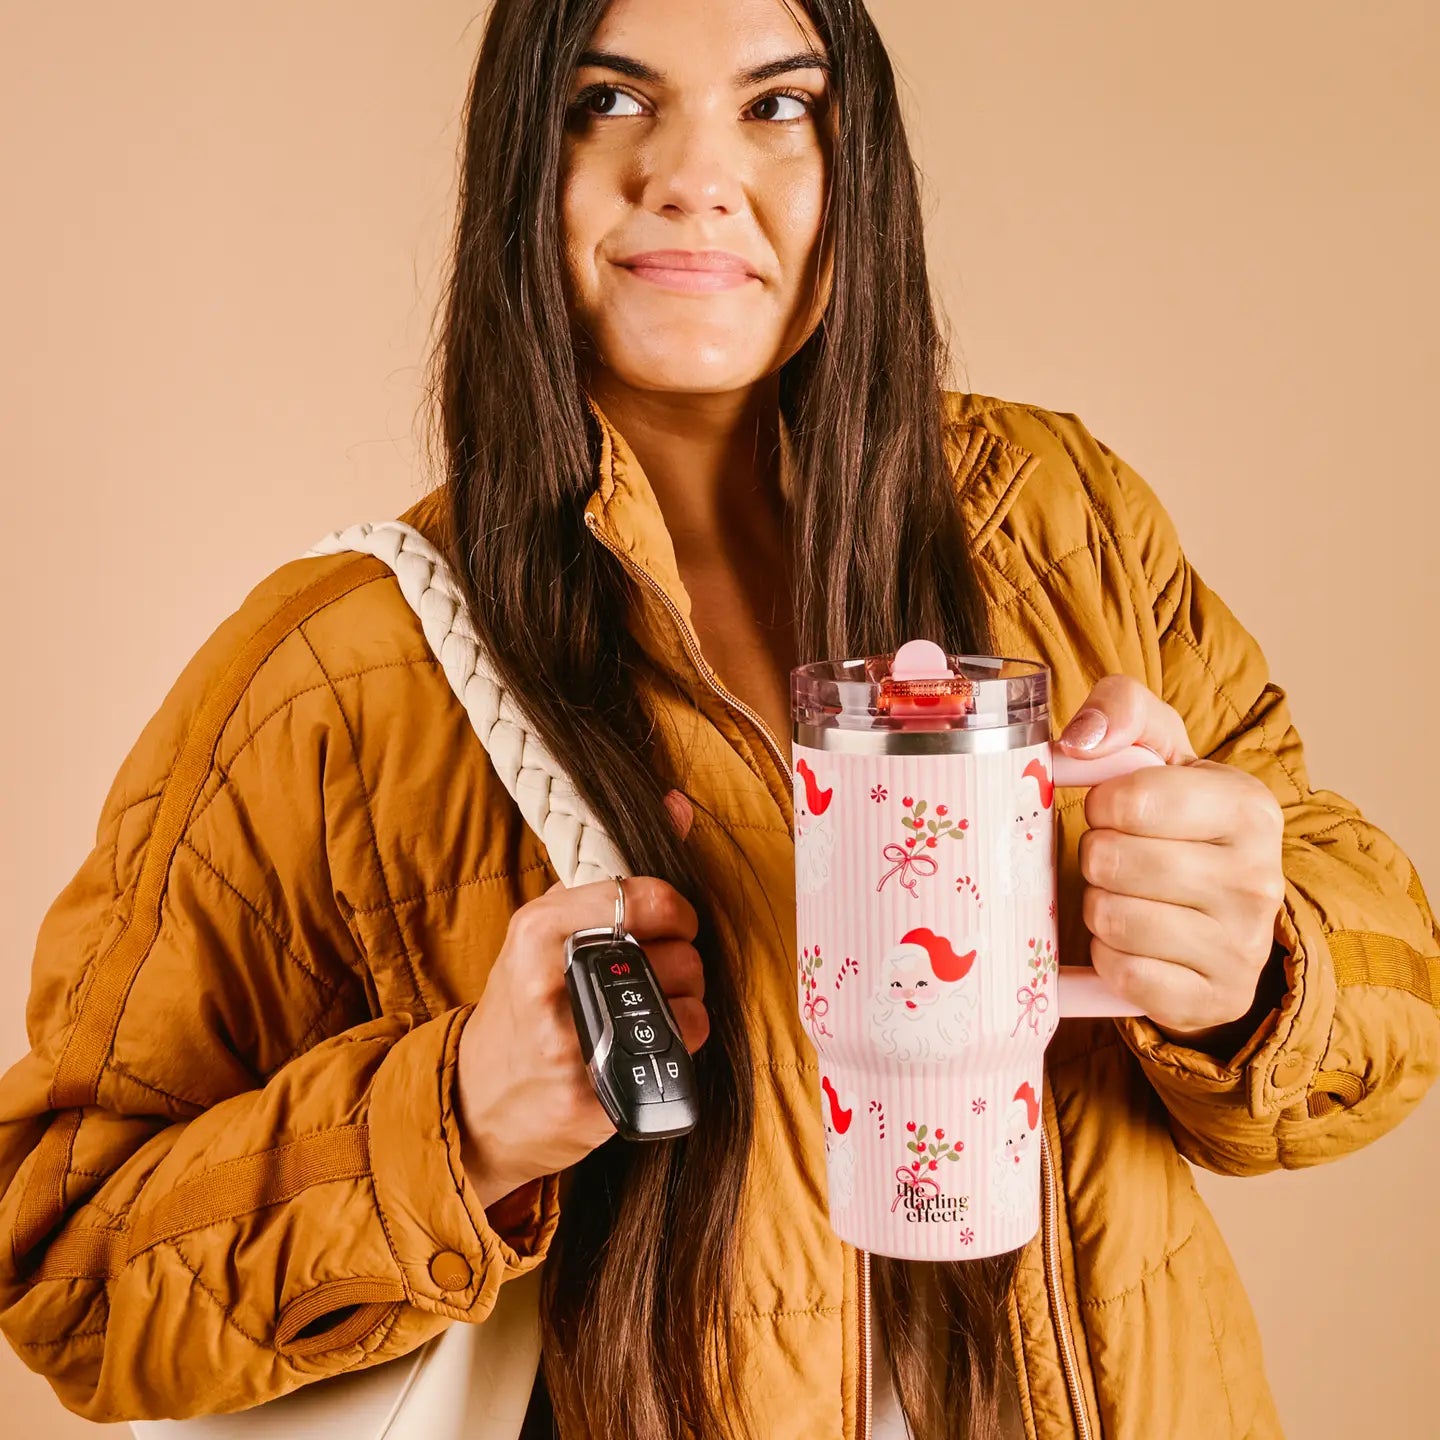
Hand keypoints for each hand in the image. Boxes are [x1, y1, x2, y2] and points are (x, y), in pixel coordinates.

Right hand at [456, 871, 707, 1209]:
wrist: (478, 1096)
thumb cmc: (523, 999)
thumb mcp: (546, 925)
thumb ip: (610, 871)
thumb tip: (680, 806)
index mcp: (538, 931)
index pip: (647, 900)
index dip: (676, 910)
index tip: (671, 922)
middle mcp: (553, 984)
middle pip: (680, 955)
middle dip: (680, 962)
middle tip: (650, 973)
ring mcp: (573, 1046)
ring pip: (690, 1005)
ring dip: (683, 1005)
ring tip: (646, 1008)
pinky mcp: (596, 1097)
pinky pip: (679, 1054)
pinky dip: (677, 1046)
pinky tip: (644, 1043)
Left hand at [1059, 676, 1286, 1044]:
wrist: (1218, 914)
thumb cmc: (1176, 818)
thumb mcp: (1159, 748)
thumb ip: (1122, 707)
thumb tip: (1080, 740)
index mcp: (1248, 807)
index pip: (1130, 801)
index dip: (1099, 804)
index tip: (1111, 810)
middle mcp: (1259, 879)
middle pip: (1111, 862)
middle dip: (1096, 857)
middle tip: (1117, 858)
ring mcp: (1243, 948)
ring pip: (1110, 919)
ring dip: (1098, 906)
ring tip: (1126, 895)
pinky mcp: (1215, 999)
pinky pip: (1120, 974)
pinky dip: (1108, 957)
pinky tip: (1132, 942)